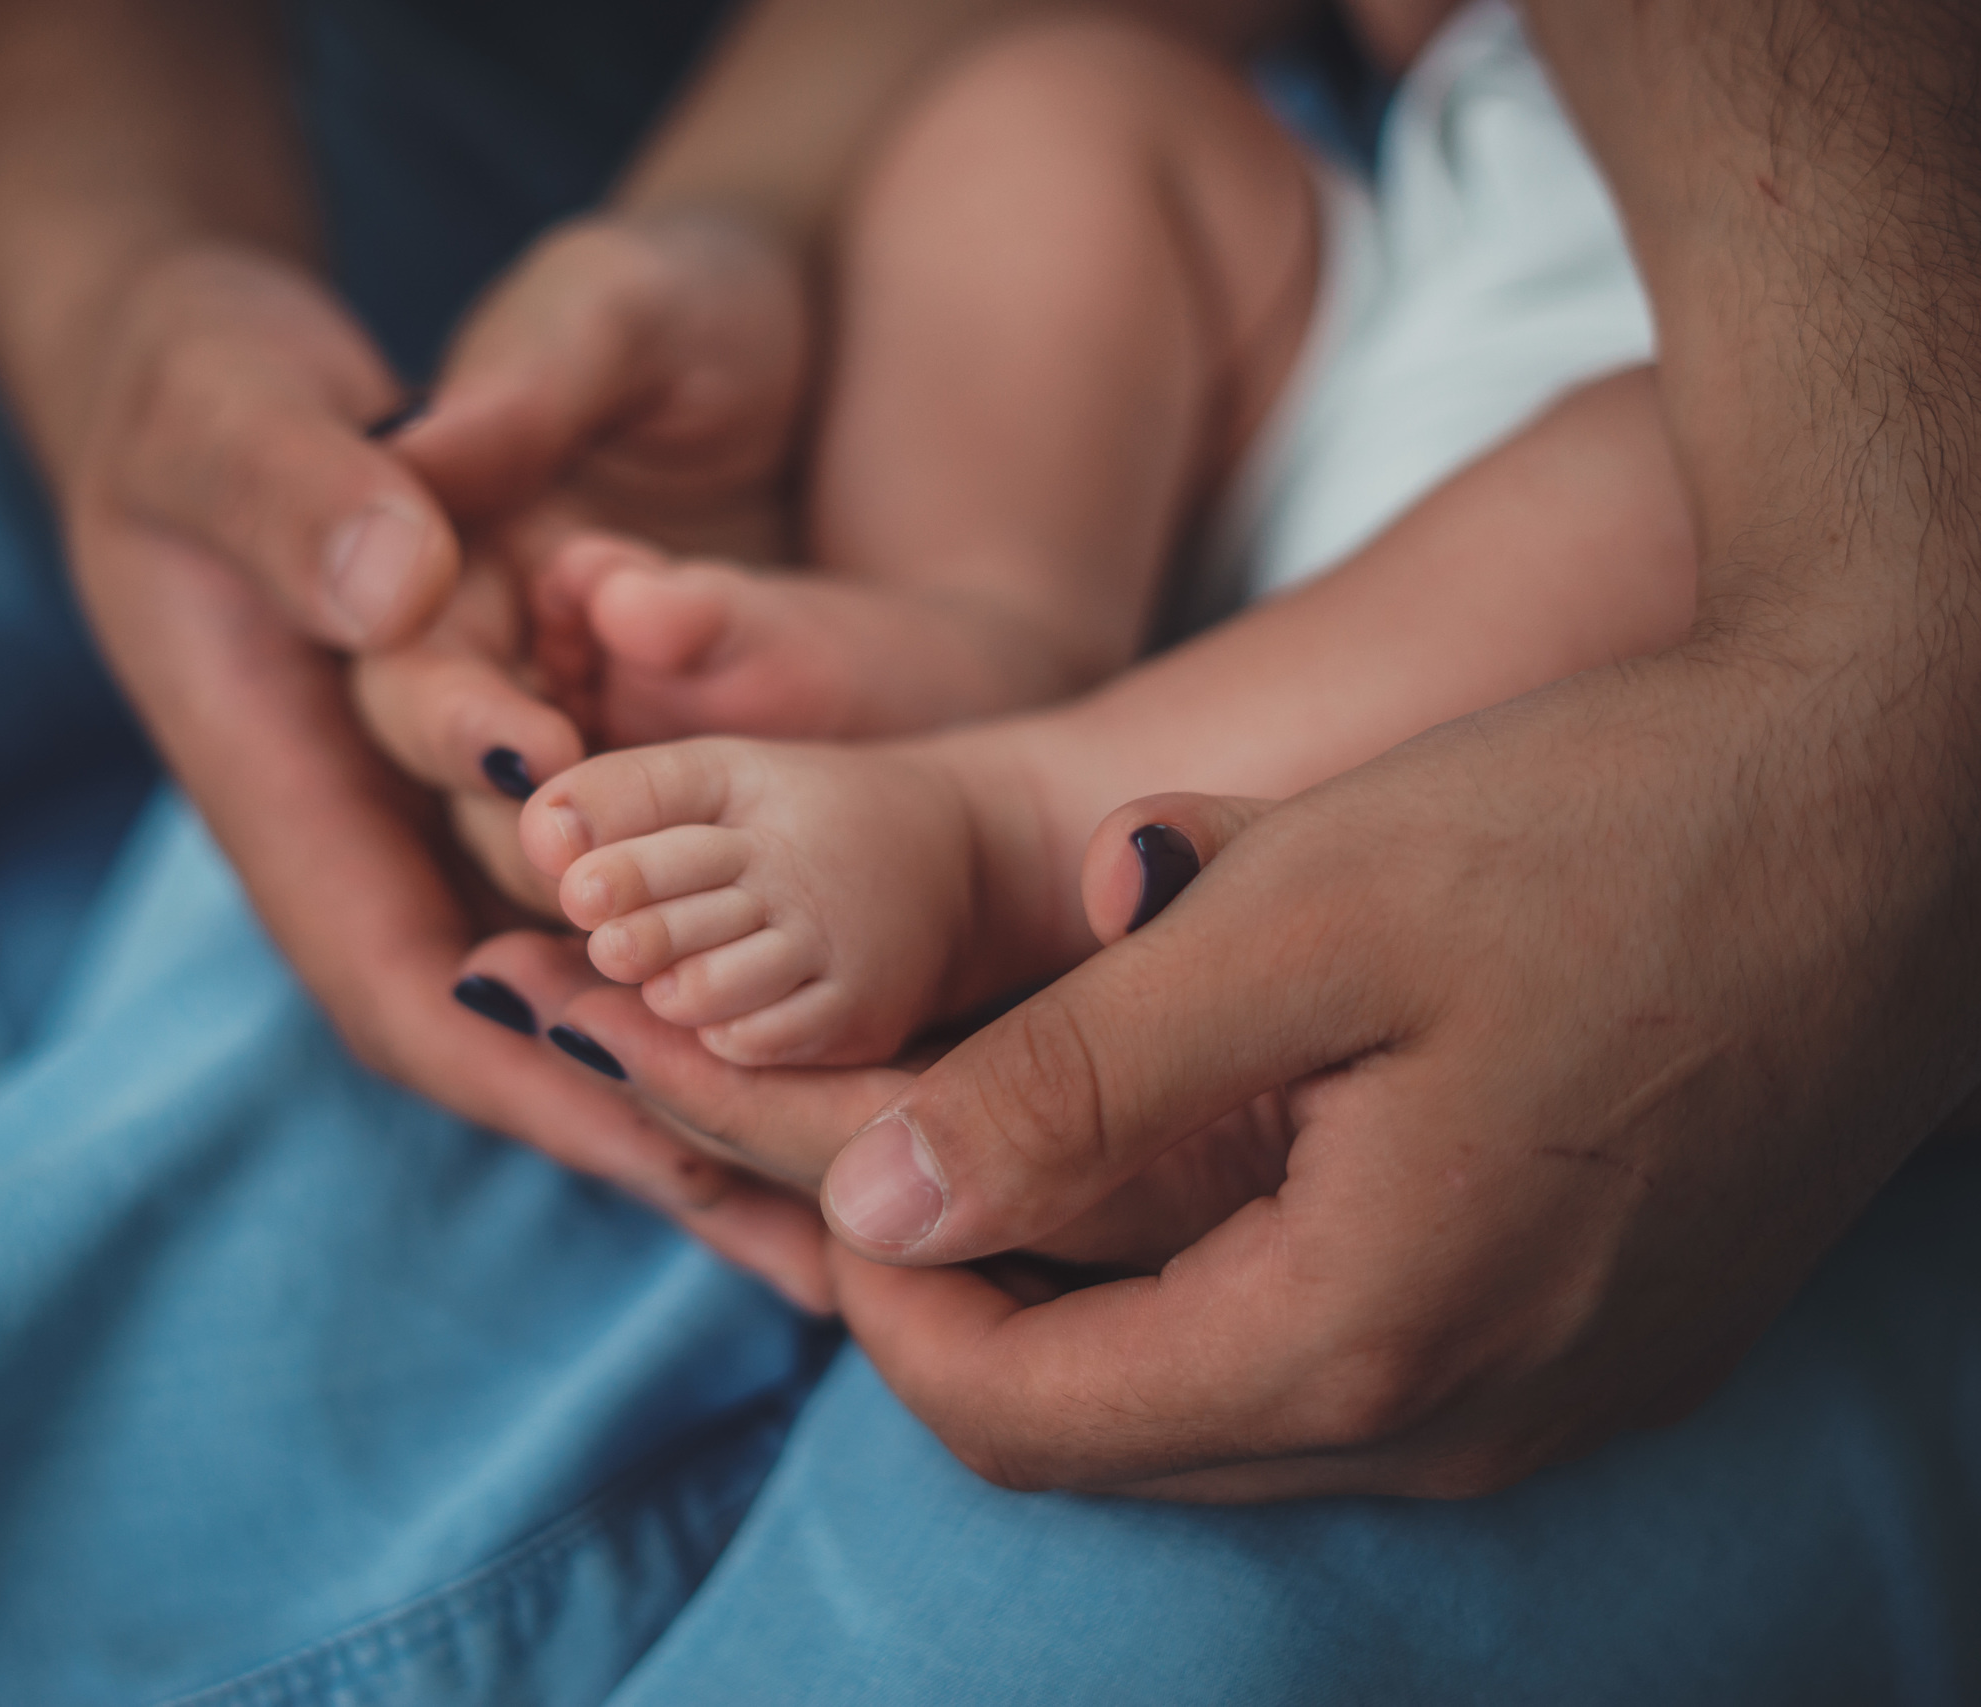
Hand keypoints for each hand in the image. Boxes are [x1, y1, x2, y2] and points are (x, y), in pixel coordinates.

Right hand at [55, 243, 832, 1304]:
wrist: (213, 374)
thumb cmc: (196, 386)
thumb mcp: (218, 404)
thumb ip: (292, 487)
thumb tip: (395, 583)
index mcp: (285, 792)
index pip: (404, 981)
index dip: (538, 1074)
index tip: (684, 1149)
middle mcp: (376, 838)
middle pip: (515, 1026)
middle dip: (651, 1124)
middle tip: (816, 1221)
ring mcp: (444, 817)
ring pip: (579, 978)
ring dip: (698, 1073)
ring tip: (856, 1166)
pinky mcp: (513, 772)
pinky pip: (614, 894)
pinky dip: (703, 959)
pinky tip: (827, 1016)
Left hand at [819, 662, 1956, 1497]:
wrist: (1891, 812)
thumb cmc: (1597, 833)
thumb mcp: (1296, 924)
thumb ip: (1071, 1087)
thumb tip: (876, 1210)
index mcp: (1360, 1339)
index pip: (1021, 1417)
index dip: (881, 1307)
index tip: (832, 1171)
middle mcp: (1454, 1425)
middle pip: (1112, 1433)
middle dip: (970, 1308)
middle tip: (901, 1149)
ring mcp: (1540, 1403)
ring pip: (1224, 1408)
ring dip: (1091, 1296)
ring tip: (1028, 1132)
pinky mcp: (1596, 1348)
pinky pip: (1344, 1365)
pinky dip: (1222, 1281)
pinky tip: (1209, 1143)